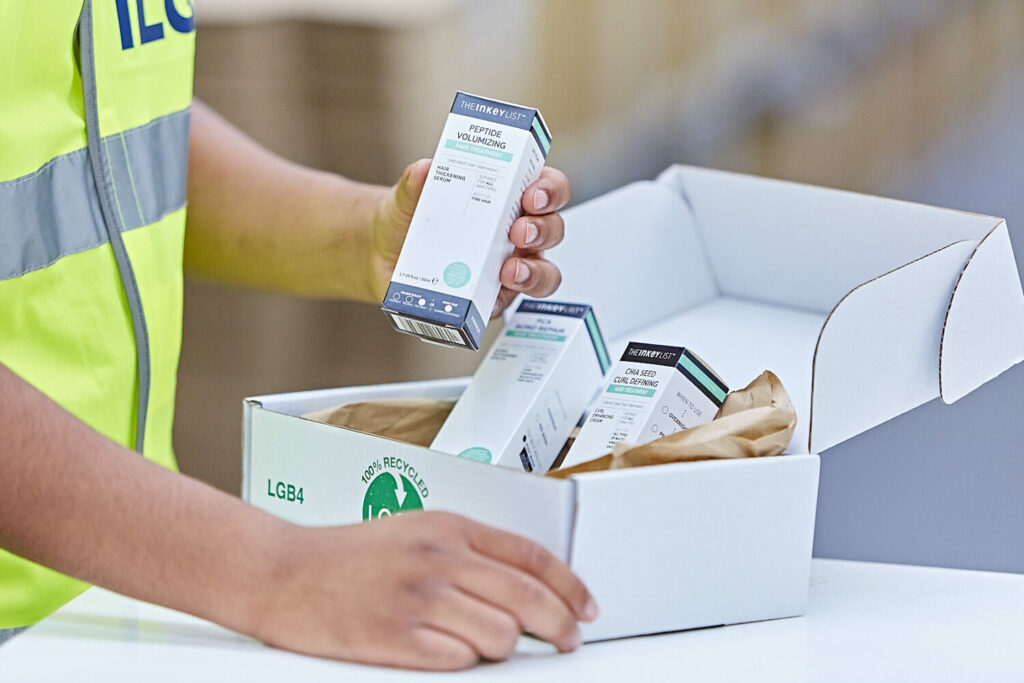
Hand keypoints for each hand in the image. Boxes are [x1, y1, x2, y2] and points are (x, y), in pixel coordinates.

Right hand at [251, 511, 597, 669]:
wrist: (283, 573)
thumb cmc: (348, 556)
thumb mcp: (415, 534)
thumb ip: (469, 554)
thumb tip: (525, 588)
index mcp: (448, 528)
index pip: (532, 556)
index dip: (570, 586)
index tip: (586, 608)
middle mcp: (439, 559)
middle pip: (528, 598)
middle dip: (560, 626)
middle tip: (566, 641)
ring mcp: (418, 598)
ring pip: (500, 636)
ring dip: (503, 648)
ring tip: (481, 644)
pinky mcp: (395, 637)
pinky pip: (459, 661)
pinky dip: (464, 663)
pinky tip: (448, 653)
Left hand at [370, 159, 571, 316]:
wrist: (382, 256)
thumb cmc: (409, 219)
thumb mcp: (408, 195)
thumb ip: (416, 182)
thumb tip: (425, 169)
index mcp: (507, 197)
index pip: (546, 187)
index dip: (550, 189)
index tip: (532, 195)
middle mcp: (516, 232)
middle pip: (552, 229)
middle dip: (542, 229)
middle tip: (519, 231)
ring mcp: (509, 266)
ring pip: (544, 272)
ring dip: (535, 272)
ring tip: (510, 272)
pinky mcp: (492, 298)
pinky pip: (508, 304)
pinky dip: (502, 301)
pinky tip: (487, 297)